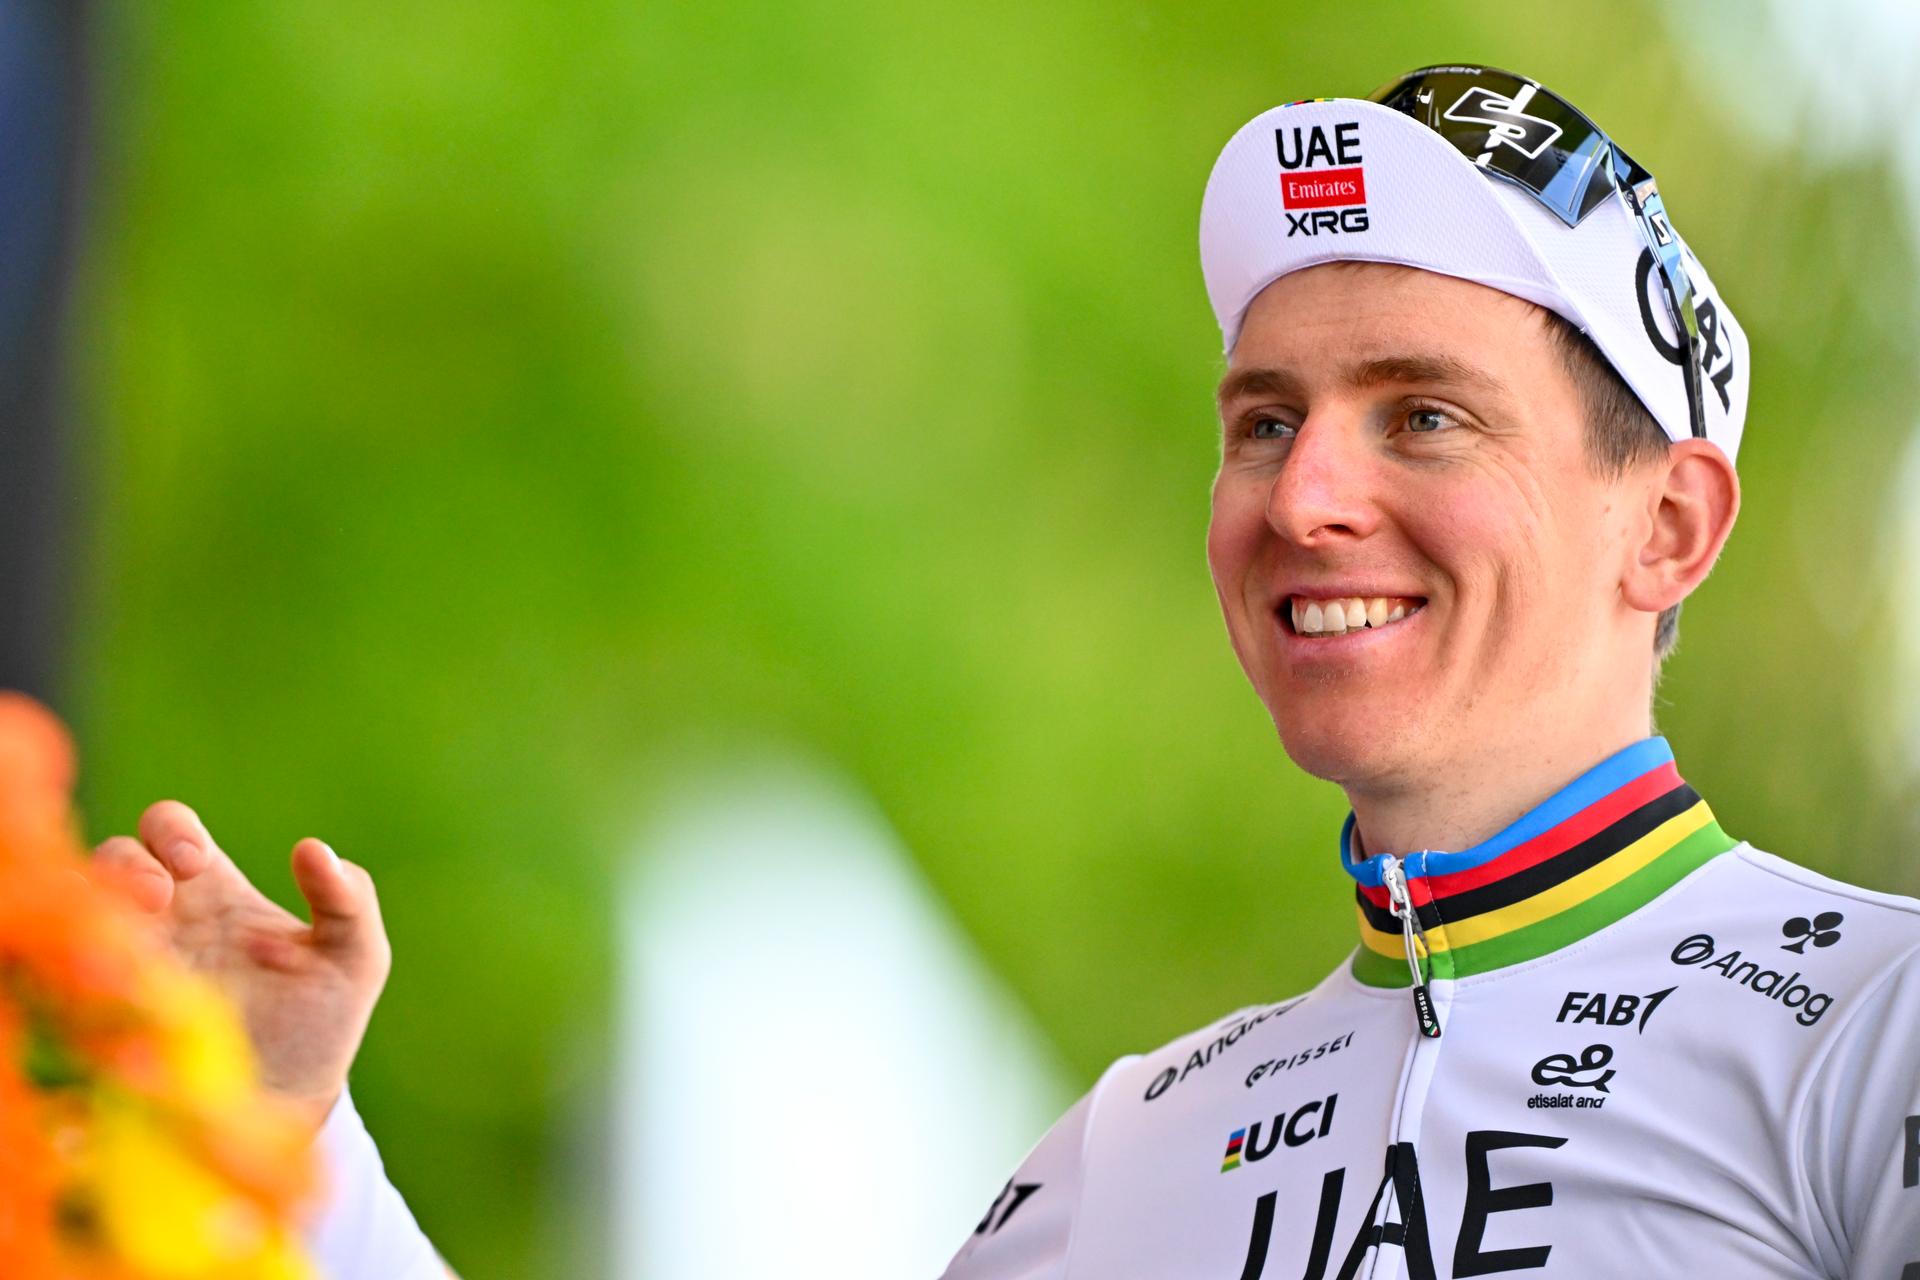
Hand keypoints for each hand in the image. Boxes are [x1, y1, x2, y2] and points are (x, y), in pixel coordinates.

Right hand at [92, 801, 392, 1133]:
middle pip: (114, 859)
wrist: (292, 1096)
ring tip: (137, 933)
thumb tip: (311, 848)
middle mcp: (167, 921)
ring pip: (81, 910)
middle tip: (158, 895)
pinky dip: (85, 961)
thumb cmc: (320, 1017)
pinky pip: (77, 972)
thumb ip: (350, 899)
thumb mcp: (355, 956)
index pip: (169, 830)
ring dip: (97, 909)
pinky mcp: (119, 1012)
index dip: (170, 830)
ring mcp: (137, 964)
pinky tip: (119, 975)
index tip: (195, 861)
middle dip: (127, 864)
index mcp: (217, 893)